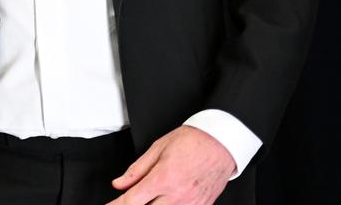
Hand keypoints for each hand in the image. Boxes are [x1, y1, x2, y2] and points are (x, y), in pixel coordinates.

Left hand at [106, 125, 235, 203]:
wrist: (220, 143)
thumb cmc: (191, 142)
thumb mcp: (157, 149)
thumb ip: (136, 170)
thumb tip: (119, 184)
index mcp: (163, 179)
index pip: (132, 201)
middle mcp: (177, 196)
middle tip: (125, 202)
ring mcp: (190, 204)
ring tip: (145, 200)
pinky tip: (162, 202)